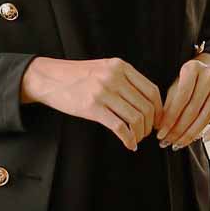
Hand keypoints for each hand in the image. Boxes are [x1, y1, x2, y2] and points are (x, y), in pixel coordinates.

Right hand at [21, 56, 162, 151]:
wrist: (50, 78)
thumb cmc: (78, 76)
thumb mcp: (104, 68)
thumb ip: (125, 79)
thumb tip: (148, 102)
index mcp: (120, 66)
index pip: (152, 90)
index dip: (159, 109)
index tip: (158, 120)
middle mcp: (114, 77)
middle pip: (146, 106)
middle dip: (150, 124)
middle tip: (147, 133)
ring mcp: (103, 92)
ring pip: (136, 118)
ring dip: (140, 133)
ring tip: (136, 138)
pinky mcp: (92, 107)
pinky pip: (119, 127)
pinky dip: (128, 139)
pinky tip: (129, 144)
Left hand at [155, 53, 209, 147]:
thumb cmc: (191, 78)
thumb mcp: (177, 83)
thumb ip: (170, 102)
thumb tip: (161, 126)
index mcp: (192, 68)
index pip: (180, 98)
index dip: (169, 119)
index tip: (160, 134)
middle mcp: (209, 75)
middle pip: (193, 109)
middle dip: (178, 130)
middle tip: (167, 142)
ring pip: (206, 116)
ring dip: (191, 134)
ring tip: (179, 144)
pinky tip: (203, 140)